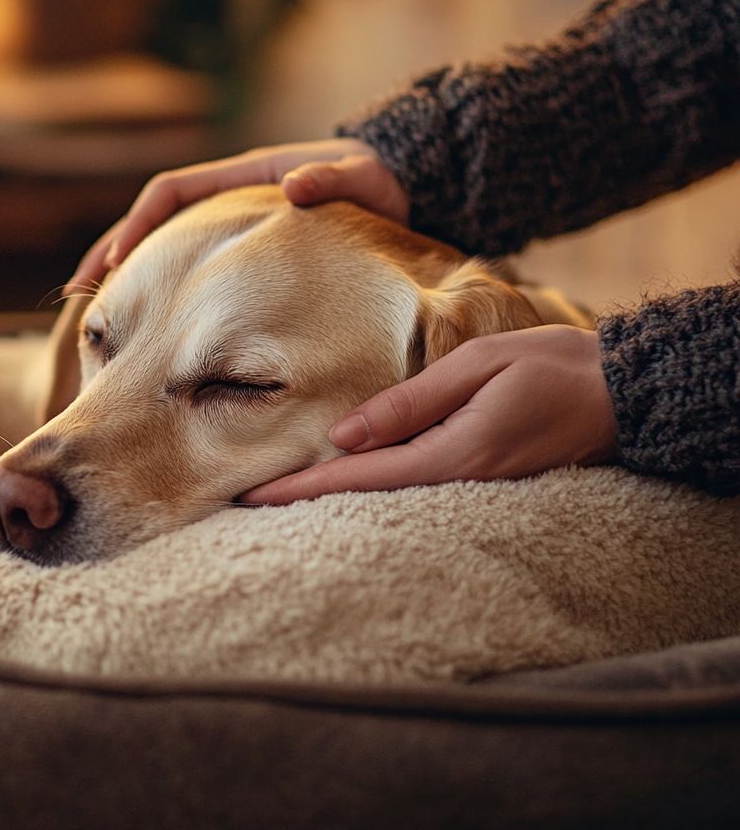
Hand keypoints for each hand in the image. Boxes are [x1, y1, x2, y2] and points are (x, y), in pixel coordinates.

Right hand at [66, 138, 409, 292]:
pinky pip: (189, 274)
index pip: (169, 193)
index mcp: (241, 176)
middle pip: (150, 226)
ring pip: (162, 252)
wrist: (398, 190)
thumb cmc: (375, 183)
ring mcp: (229, 229)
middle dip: (112, 256)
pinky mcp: (240, 257)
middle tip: (81, 295)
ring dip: (128, 281)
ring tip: (100, 322)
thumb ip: (331, 178)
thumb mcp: (359, 177)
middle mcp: (225, 199)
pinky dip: (164, 298)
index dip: (139, 224)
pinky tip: (152, 333)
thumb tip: (295, 187)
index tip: (120, 261)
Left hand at [242, 326, 618, 503]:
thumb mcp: (478, 365)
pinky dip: (369, 488)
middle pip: (363, 499)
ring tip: (278, 496)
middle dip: (304, 502)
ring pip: (385, 498)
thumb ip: (409, 402)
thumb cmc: (552, 367)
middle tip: (244, 503)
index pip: (357, 478)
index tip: (251, 497)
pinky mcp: (480, 480)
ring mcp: (471, 487)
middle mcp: (457, 482)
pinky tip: (342, 482)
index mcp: (453, 455)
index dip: (300, 488)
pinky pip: (412, 489)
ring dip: (332, 498)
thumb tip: (343, 434)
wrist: (623, 394)